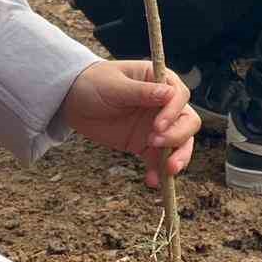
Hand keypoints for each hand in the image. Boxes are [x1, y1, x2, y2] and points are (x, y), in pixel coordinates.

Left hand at [61, 61, 197, 188]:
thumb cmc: (94, 84)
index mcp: (161, 80)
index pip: (179, 96)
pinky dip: (159, 172)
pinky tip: (151, 181)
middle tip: (155, 144)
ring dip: (178, 158)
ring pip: (180, 143)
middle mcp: (165, 104)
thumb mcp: (114, 86)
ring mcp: (157, 126)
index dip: (172, 113)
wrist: (74, 102)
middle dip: (178, 137)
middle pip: (187, 122)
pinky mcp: (146, 144)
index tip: (157, 126)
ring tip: (166, 171)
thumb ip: (141, 92)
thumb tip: (169, 94)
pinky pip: (159, 160)